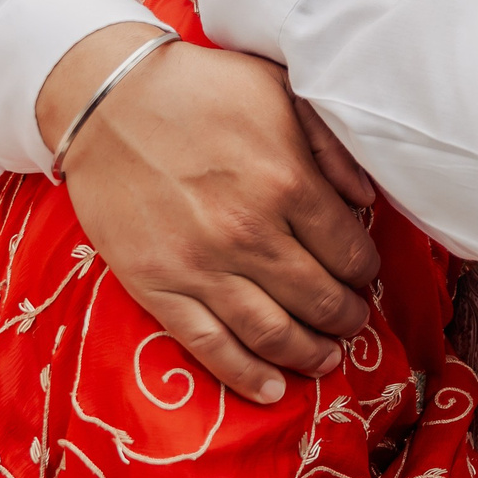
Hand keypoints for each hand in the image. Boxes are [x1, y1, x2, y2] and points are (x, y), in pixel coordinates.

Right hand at [44, 26, 379, 404]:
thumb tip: (368, 200)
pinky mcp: (156, 285)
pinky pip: (209, 345)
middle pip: (318, 298)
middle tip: (352, 320)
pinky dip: (246, 375)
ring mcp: (201, 265)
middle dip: (345, 317)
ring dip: (309, 353)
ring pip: (271, 332)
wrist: (109, 99)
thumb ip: (332, 145)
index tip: (364, 273)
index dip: (364, 270)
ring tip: (327, 359)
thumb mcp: (282, 91)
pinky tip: (274, 388)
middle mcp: (250, 233)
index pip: (348, 251)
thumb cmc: (201, 89)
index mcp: (288, 182)